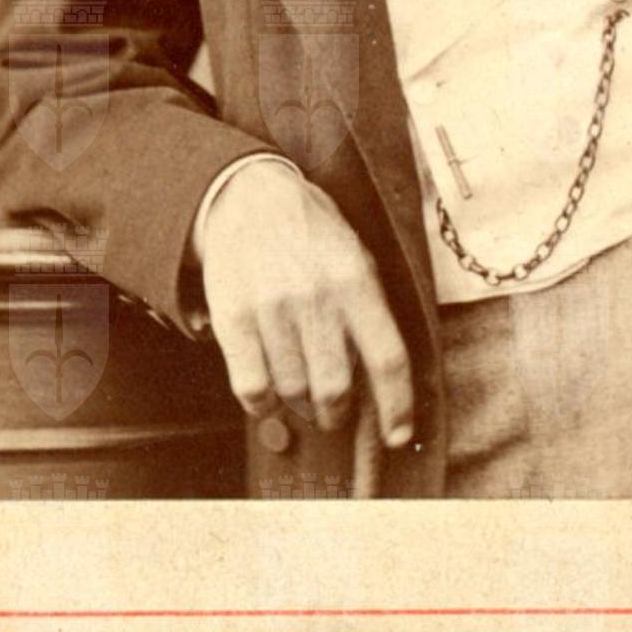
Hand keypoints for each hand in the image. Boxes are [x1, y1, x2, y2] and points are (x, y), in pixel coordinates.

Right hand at [200, 160, 414, 446]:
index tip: (397, 435)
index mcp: (356, 281)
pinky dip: (263, 404)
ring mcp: (273, 309)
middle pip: (336, 389)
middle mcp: (317, 297)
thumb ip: (369, 312)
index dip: (397, 406)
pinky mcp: (234, 318)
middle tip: (335, 413)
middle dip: (338, 414)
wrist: (249, 196)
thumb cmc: (310, 233)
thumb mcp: (355, 257)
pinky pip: (252, 388)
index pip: (388, 359)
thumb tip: (382, 380)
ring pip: (293, 392)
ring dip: (300, 405)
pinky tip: (269, 394)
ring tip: (300, 391)